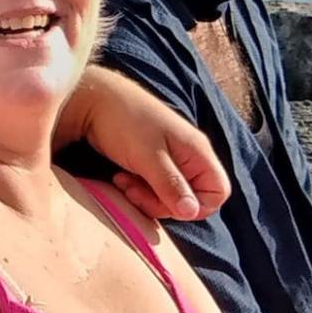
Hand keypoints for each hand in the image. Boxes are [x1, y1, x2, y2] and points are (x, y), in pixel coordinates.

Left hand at [55, 67, 229, 220]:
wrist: (94, 99)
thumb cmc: (124, 121)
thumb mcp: (147, 156)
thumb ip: (171, 185)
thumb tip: (191, 213)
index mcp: (197, 151)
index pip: (218, 192)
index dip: (197, 207)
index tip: (167, 203)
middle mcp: (188, 157)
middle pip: (191, 199)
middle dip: (162, 203)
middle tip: (134, 191)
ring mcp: (169, 160)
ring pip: (169, 197)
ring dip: (145, 197)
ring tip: (123, 181)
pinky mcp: (150, 164)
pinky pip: (153, 190)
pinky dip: (137, 190)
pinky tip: (120, 178)